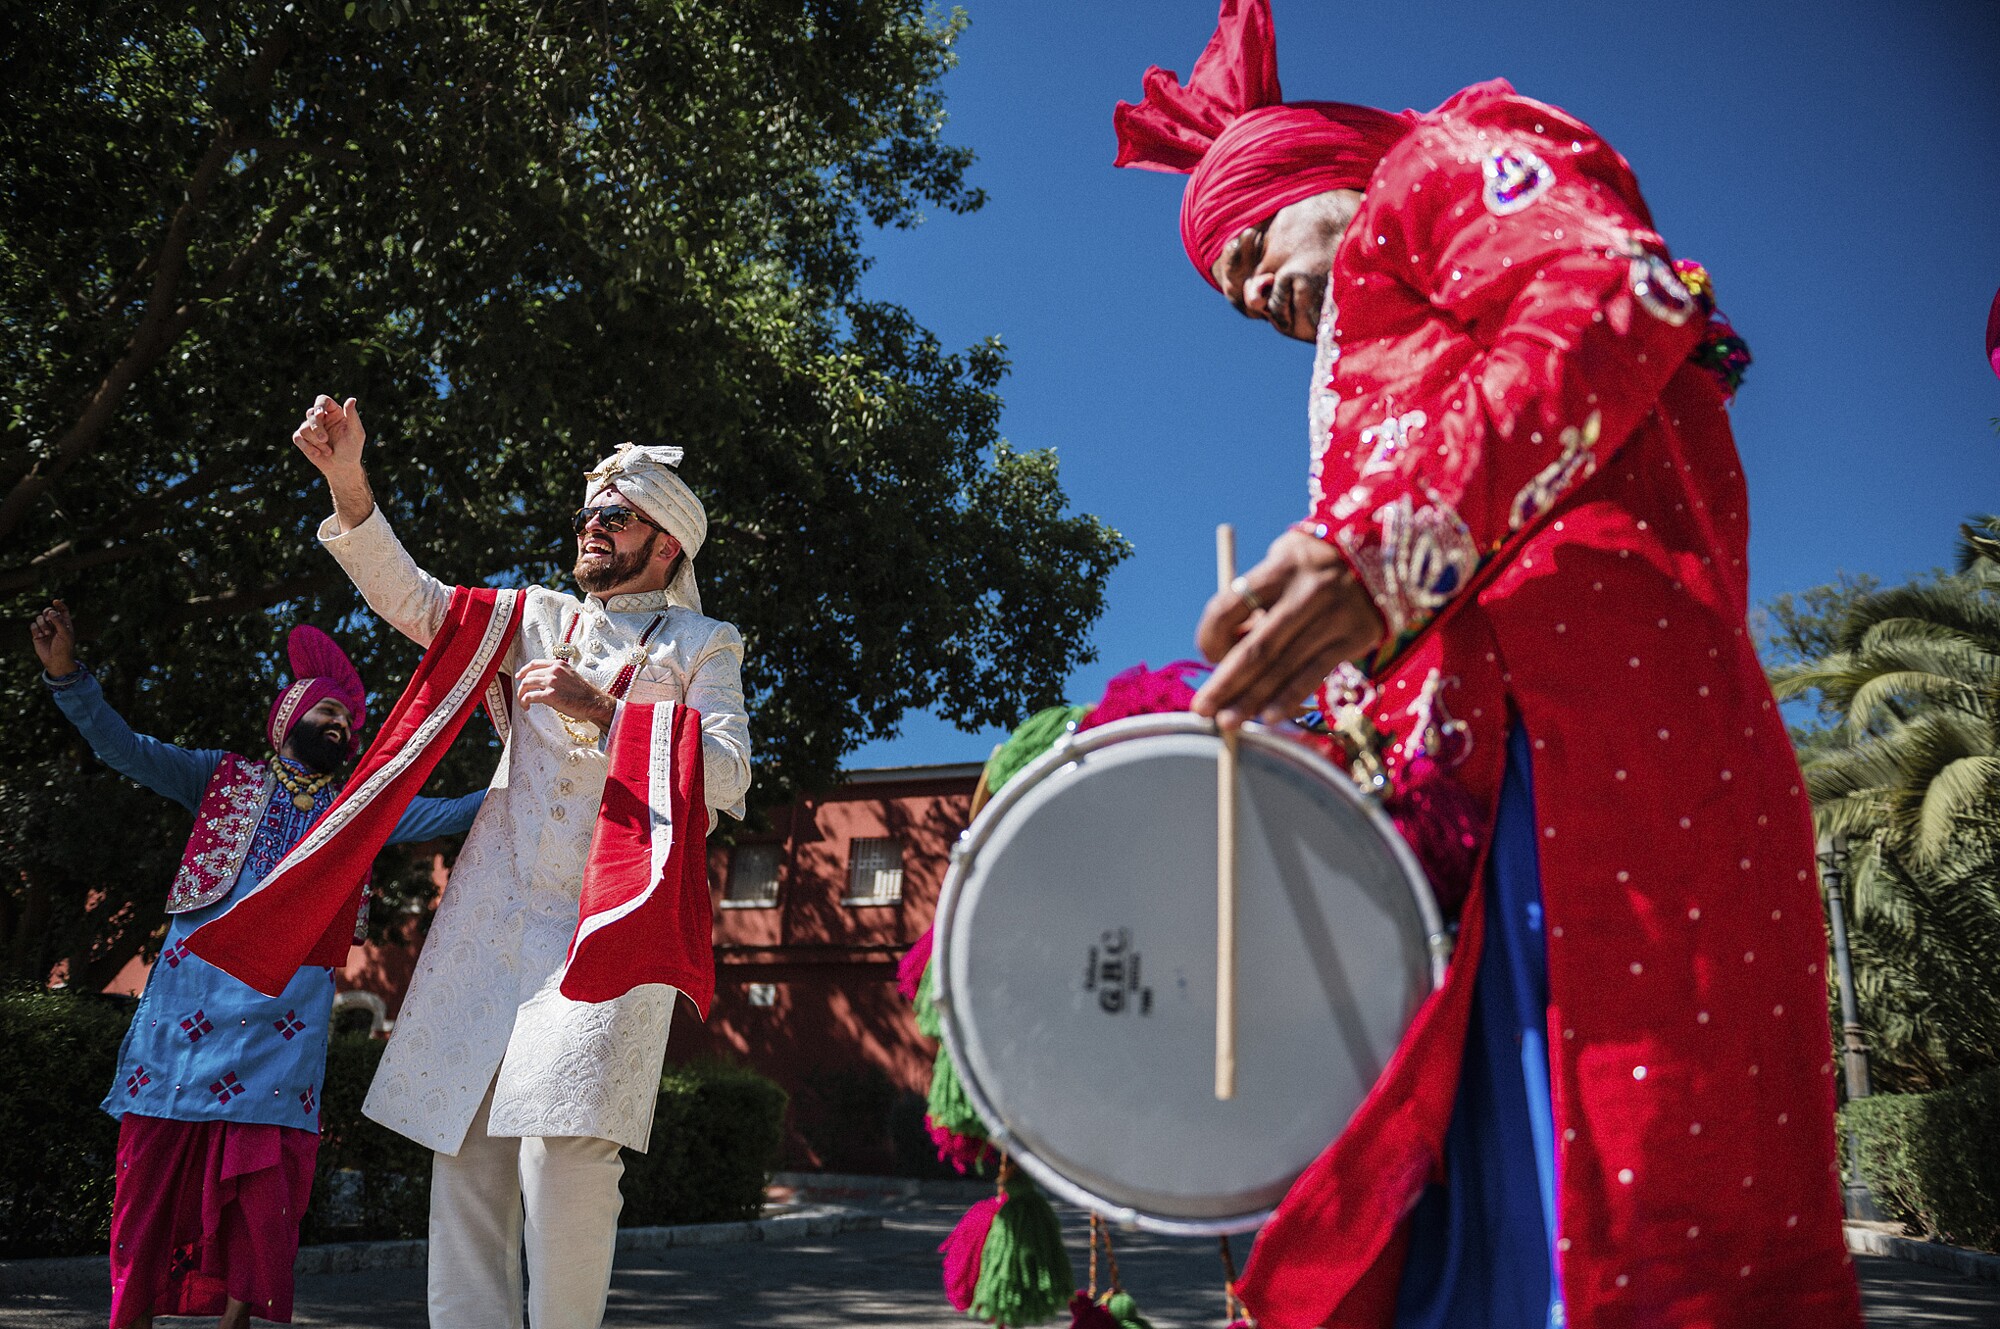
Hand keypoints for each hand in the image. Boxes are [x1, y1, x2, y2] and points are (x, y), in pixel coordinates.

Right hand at [30, 599, 76, 675]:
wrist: (56, 660)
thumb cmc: (64, 647)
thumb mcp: (65, 633)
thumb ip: (59, 621)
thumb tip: (51, 611)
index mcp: (65, 623)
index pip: (62, 610)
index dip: (59, 604)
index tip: (55, 601)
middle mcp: (55, 625)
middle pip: (48, 611)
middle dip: (47, 613)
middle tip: (49, 618)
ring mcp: (45, 629)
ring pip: (40, 618)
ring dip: (43, 624)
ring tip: (47, 633)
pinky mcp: (37, 634)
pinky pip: (33, 625)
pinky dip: (36, 629)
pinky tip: (40, 636)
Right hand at [292, 394, 375, 531]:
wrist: (342, 469)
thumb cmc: (352, 450)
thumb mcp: (356, 434)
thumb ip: (353, 417)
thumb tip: (351, 399)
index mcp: (334, 413)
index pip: (322, 400)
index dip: (319, 405)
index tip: (320, 415)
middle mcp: (321, 418)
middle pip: (310, 413)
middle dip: (317, 428)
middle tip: (325, 439)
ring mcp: (310, 428)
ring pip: (304, 428)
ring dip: (316, 442)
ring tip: (328, 451)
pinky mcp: (302, 439)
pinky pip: (297, 438)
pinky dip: (307, 447)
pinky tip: (317, 454)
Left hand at [516, 659, 615, 728]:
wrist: (594, 702)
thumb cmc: (584, 693)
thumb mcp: (570, 676)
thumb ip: (557, 675)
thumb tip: (543, 683)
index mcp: (559, 665)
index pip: (535, 663)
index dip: (524, 670)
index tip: (519, 676)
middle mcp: (554, 671)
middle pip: (529, 675)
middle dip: (522, 686)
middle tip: (522, 694)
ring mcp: (552, 682)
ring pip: (526, 684)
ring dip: (521, 694)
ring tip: (523, 702)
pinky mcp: (550, 695)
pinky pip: (529, 696)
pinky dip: (524, 701)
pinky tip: (526, 706)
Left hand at [1192, 528, 1383, 728]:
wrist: (1384, 553)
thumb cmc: (1312, 565)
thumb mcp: (1282, 565)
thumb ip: (1256, 604)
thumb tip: (1224, 656)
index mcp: (1281, 567)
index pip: (1231, 606)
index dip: (1210, 636)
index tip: (1206, 656)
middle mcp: (1309, 591)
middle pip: (1257, 647)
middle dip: (1225, 682)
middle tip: (1201, 710)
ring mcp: (1335, 617)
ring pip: (1284, 667)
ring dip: (1252, 699)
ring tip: (1228, 723)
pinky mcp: (1354, 638)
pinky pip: (1314, 674)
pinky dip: (1289, 697)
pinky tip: (1268, 717)